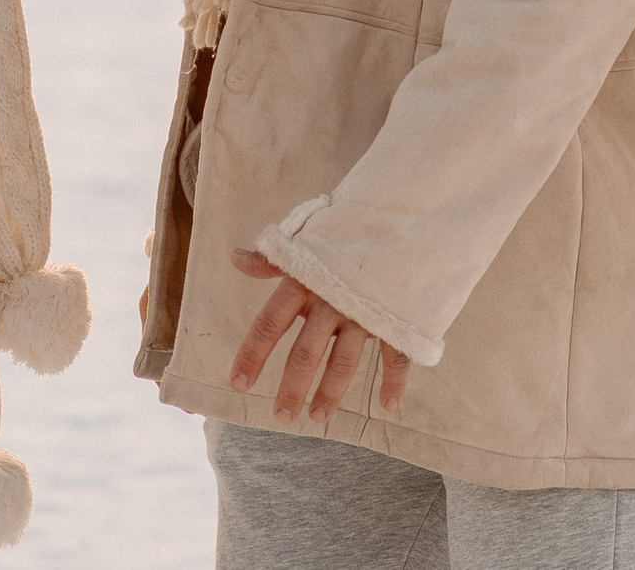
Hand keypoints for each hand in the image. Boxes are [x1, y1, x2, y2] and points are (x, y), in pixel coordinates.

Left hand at [229, 248, 409, 422]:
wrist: (399, 216)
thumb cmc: (344, 234)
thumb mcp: (306, 241)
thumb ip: (272, 260)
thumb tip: (235, 258)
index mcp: (304, 281)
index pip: (269, 323)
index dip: (252, 354)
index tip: (238, 383)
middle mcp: (331, 300)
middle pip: (305, 353)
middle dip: (292, 388)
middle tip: (281, 417)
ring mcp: (365, 311)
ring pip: (344, 361)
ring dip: (330, 392)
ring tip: (318, 417)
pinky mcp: (395, 316)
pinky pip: (395, 354)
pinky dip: (394, 380)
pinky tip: (388, 405)